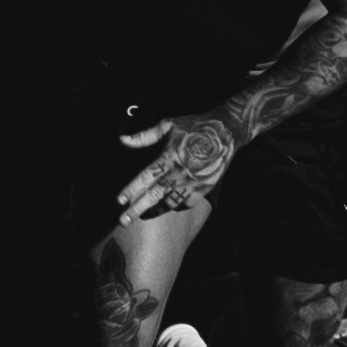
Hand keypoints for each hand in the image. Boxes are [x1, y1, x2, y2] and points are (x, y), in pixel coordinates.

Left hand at [115, 107, 238, 219]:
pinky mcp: (205, 187)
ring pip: (170, 202)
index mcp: (170, 157)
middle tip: (123, 220)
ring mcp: (194, 182)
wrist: (227, 130)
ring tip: (143, 216)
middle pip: (155, 194)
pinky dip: (176, 206)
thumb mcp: (169, 125)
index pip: (147, 177)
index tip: (120, 200)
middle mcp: (181, 172)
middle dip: (138, 208)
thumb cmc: (195, 126)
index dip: (132, 189)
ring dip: (155, 210)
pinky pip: (187, 203)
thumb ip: (145, 136)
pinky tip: (168, 207)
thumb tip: (123, 140)